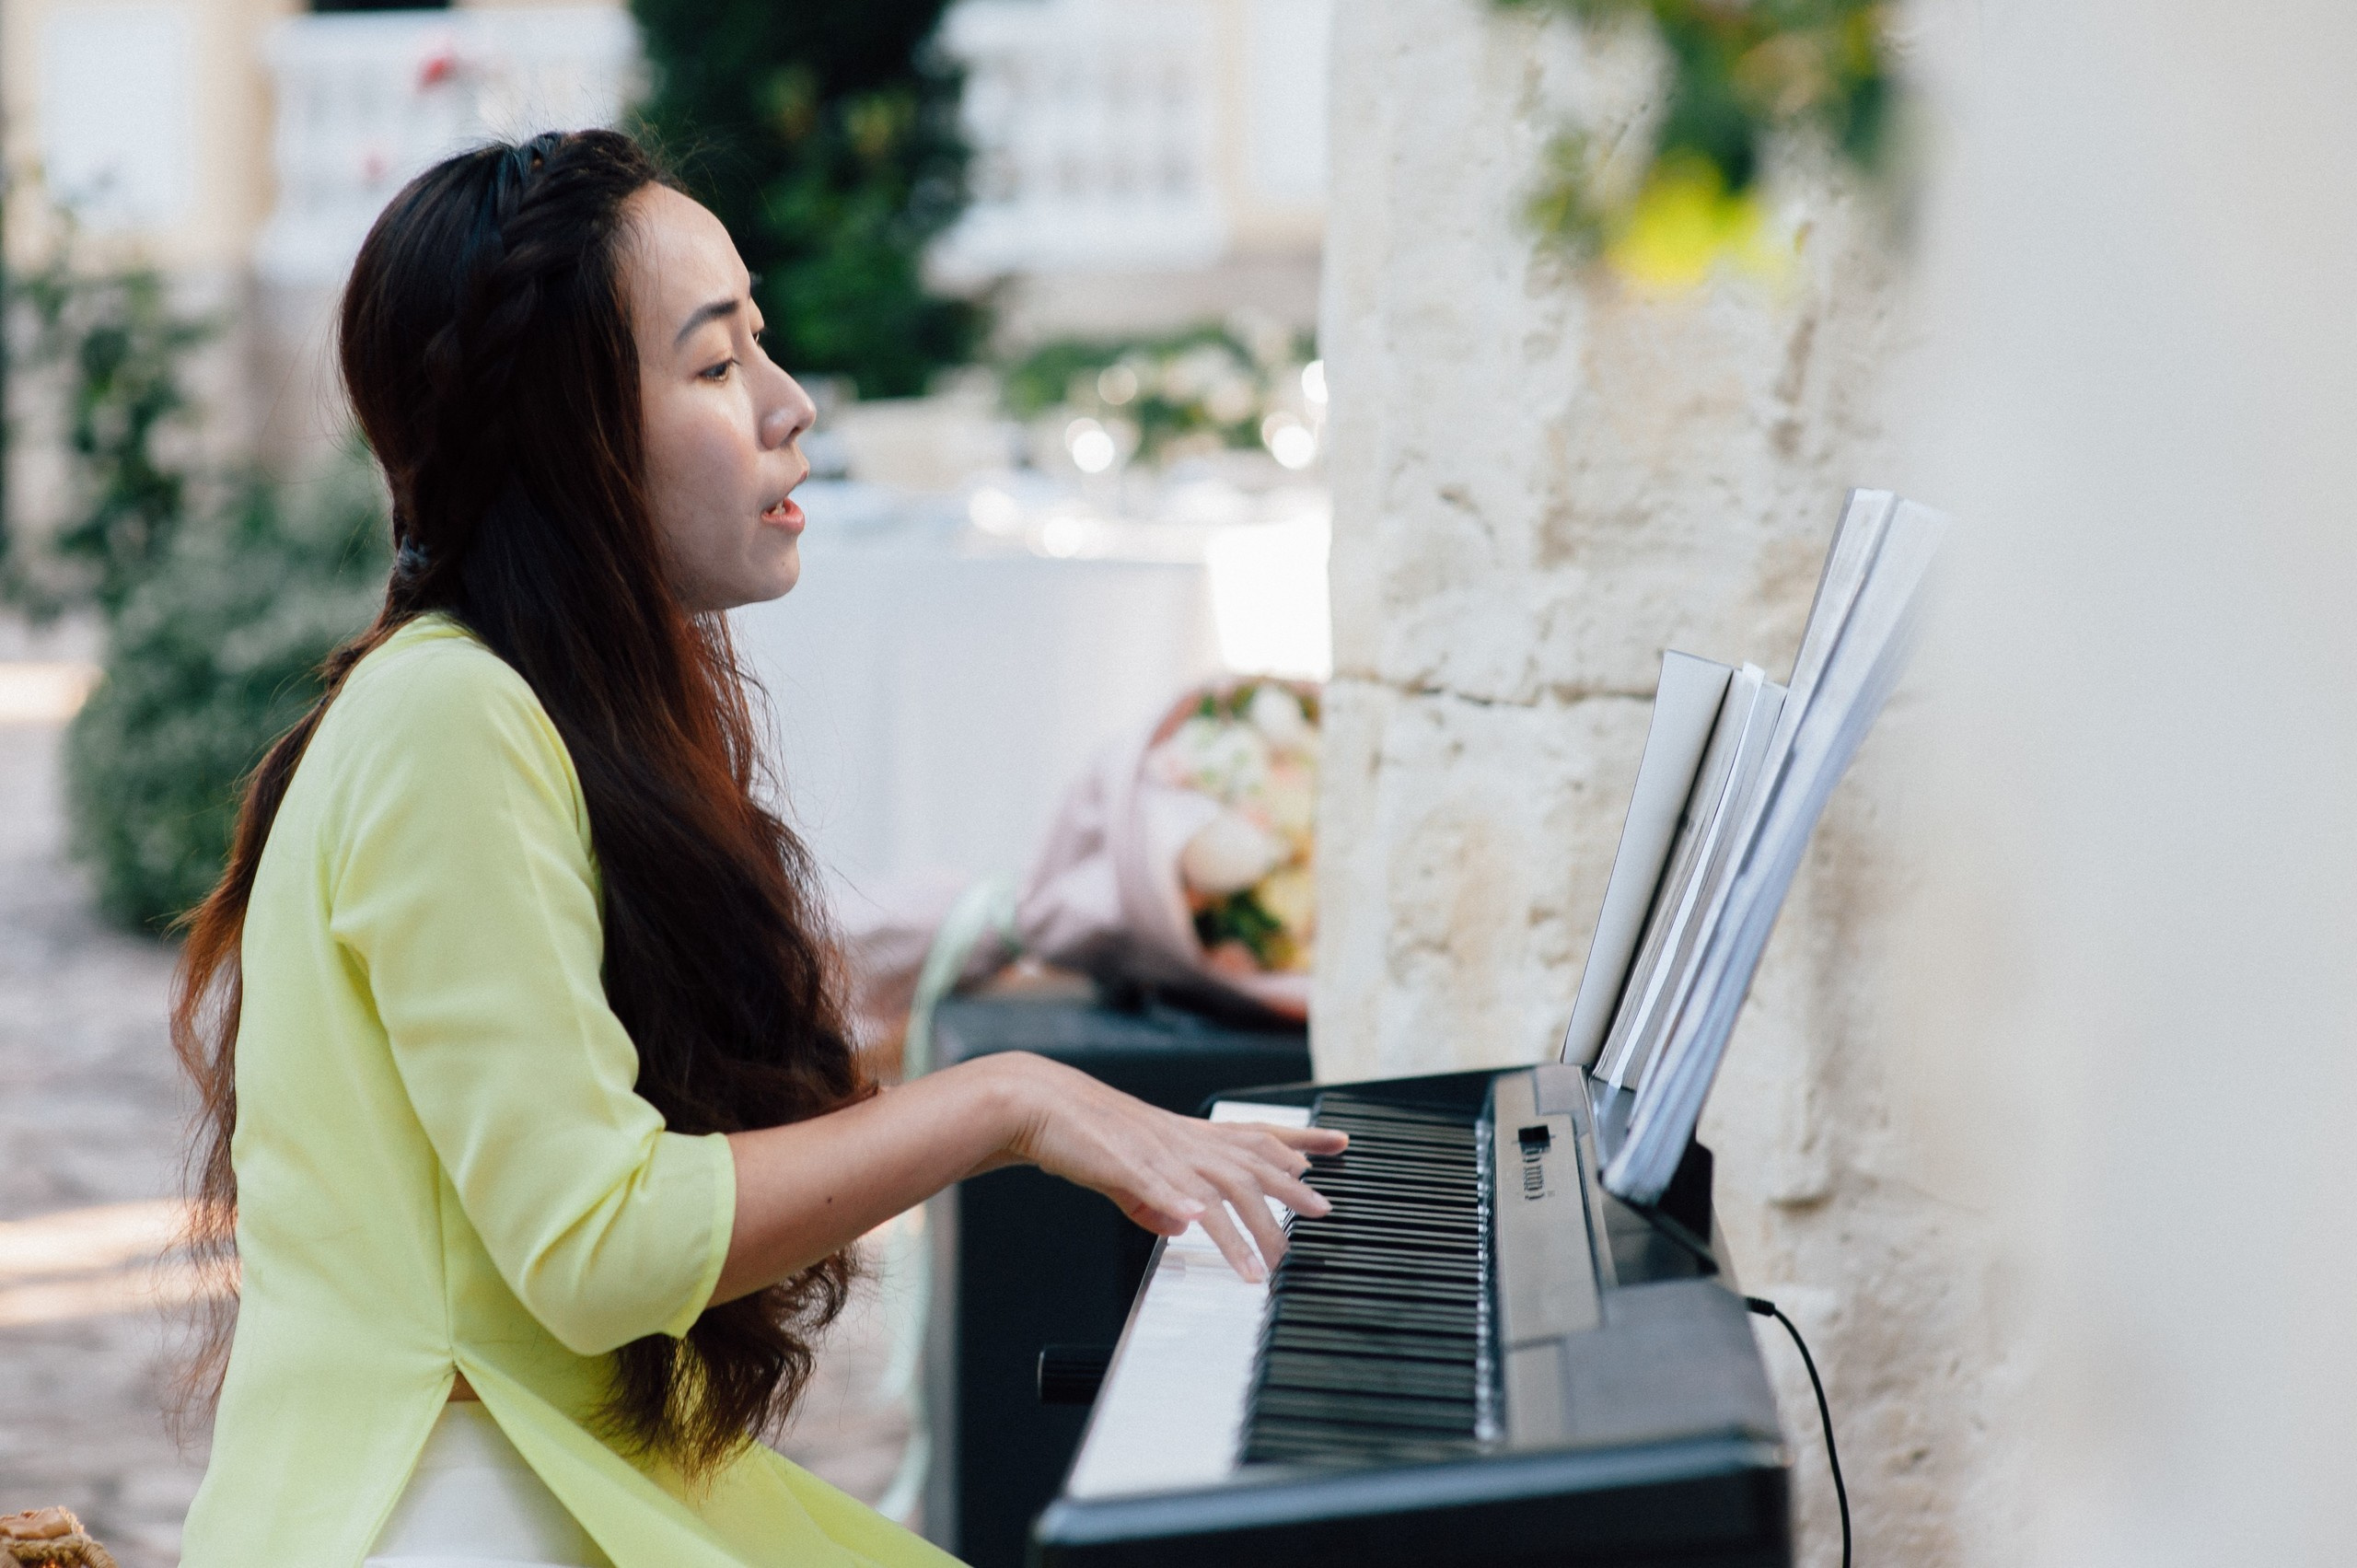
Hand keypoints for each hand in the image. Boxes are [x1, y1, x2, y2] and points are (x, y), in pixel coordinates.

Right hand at [987, 1053, 1348, 1281]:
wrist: (1036, 1103)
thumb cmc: (1083, 1134)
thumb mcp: (1131, 1175)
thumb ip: (1160, 1202)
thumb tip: (1185, 1229)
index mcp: (1186, 1137)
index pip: (1257, 1133)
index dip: (1301, 1138)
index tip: (1341, 1143)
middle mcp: (1182, 1140)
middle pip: (1251, 1164)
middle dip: (1291, 1190)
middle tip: (1323, 1213)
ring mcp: (1157, 1152)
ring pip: (1216, 1186)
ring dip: (1249, 1225)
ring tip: (1270, 1260)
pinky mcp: (1125, 1164)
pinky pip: (1160, 1189)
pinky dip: (1182, 1207)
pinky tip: (1198, 1228)